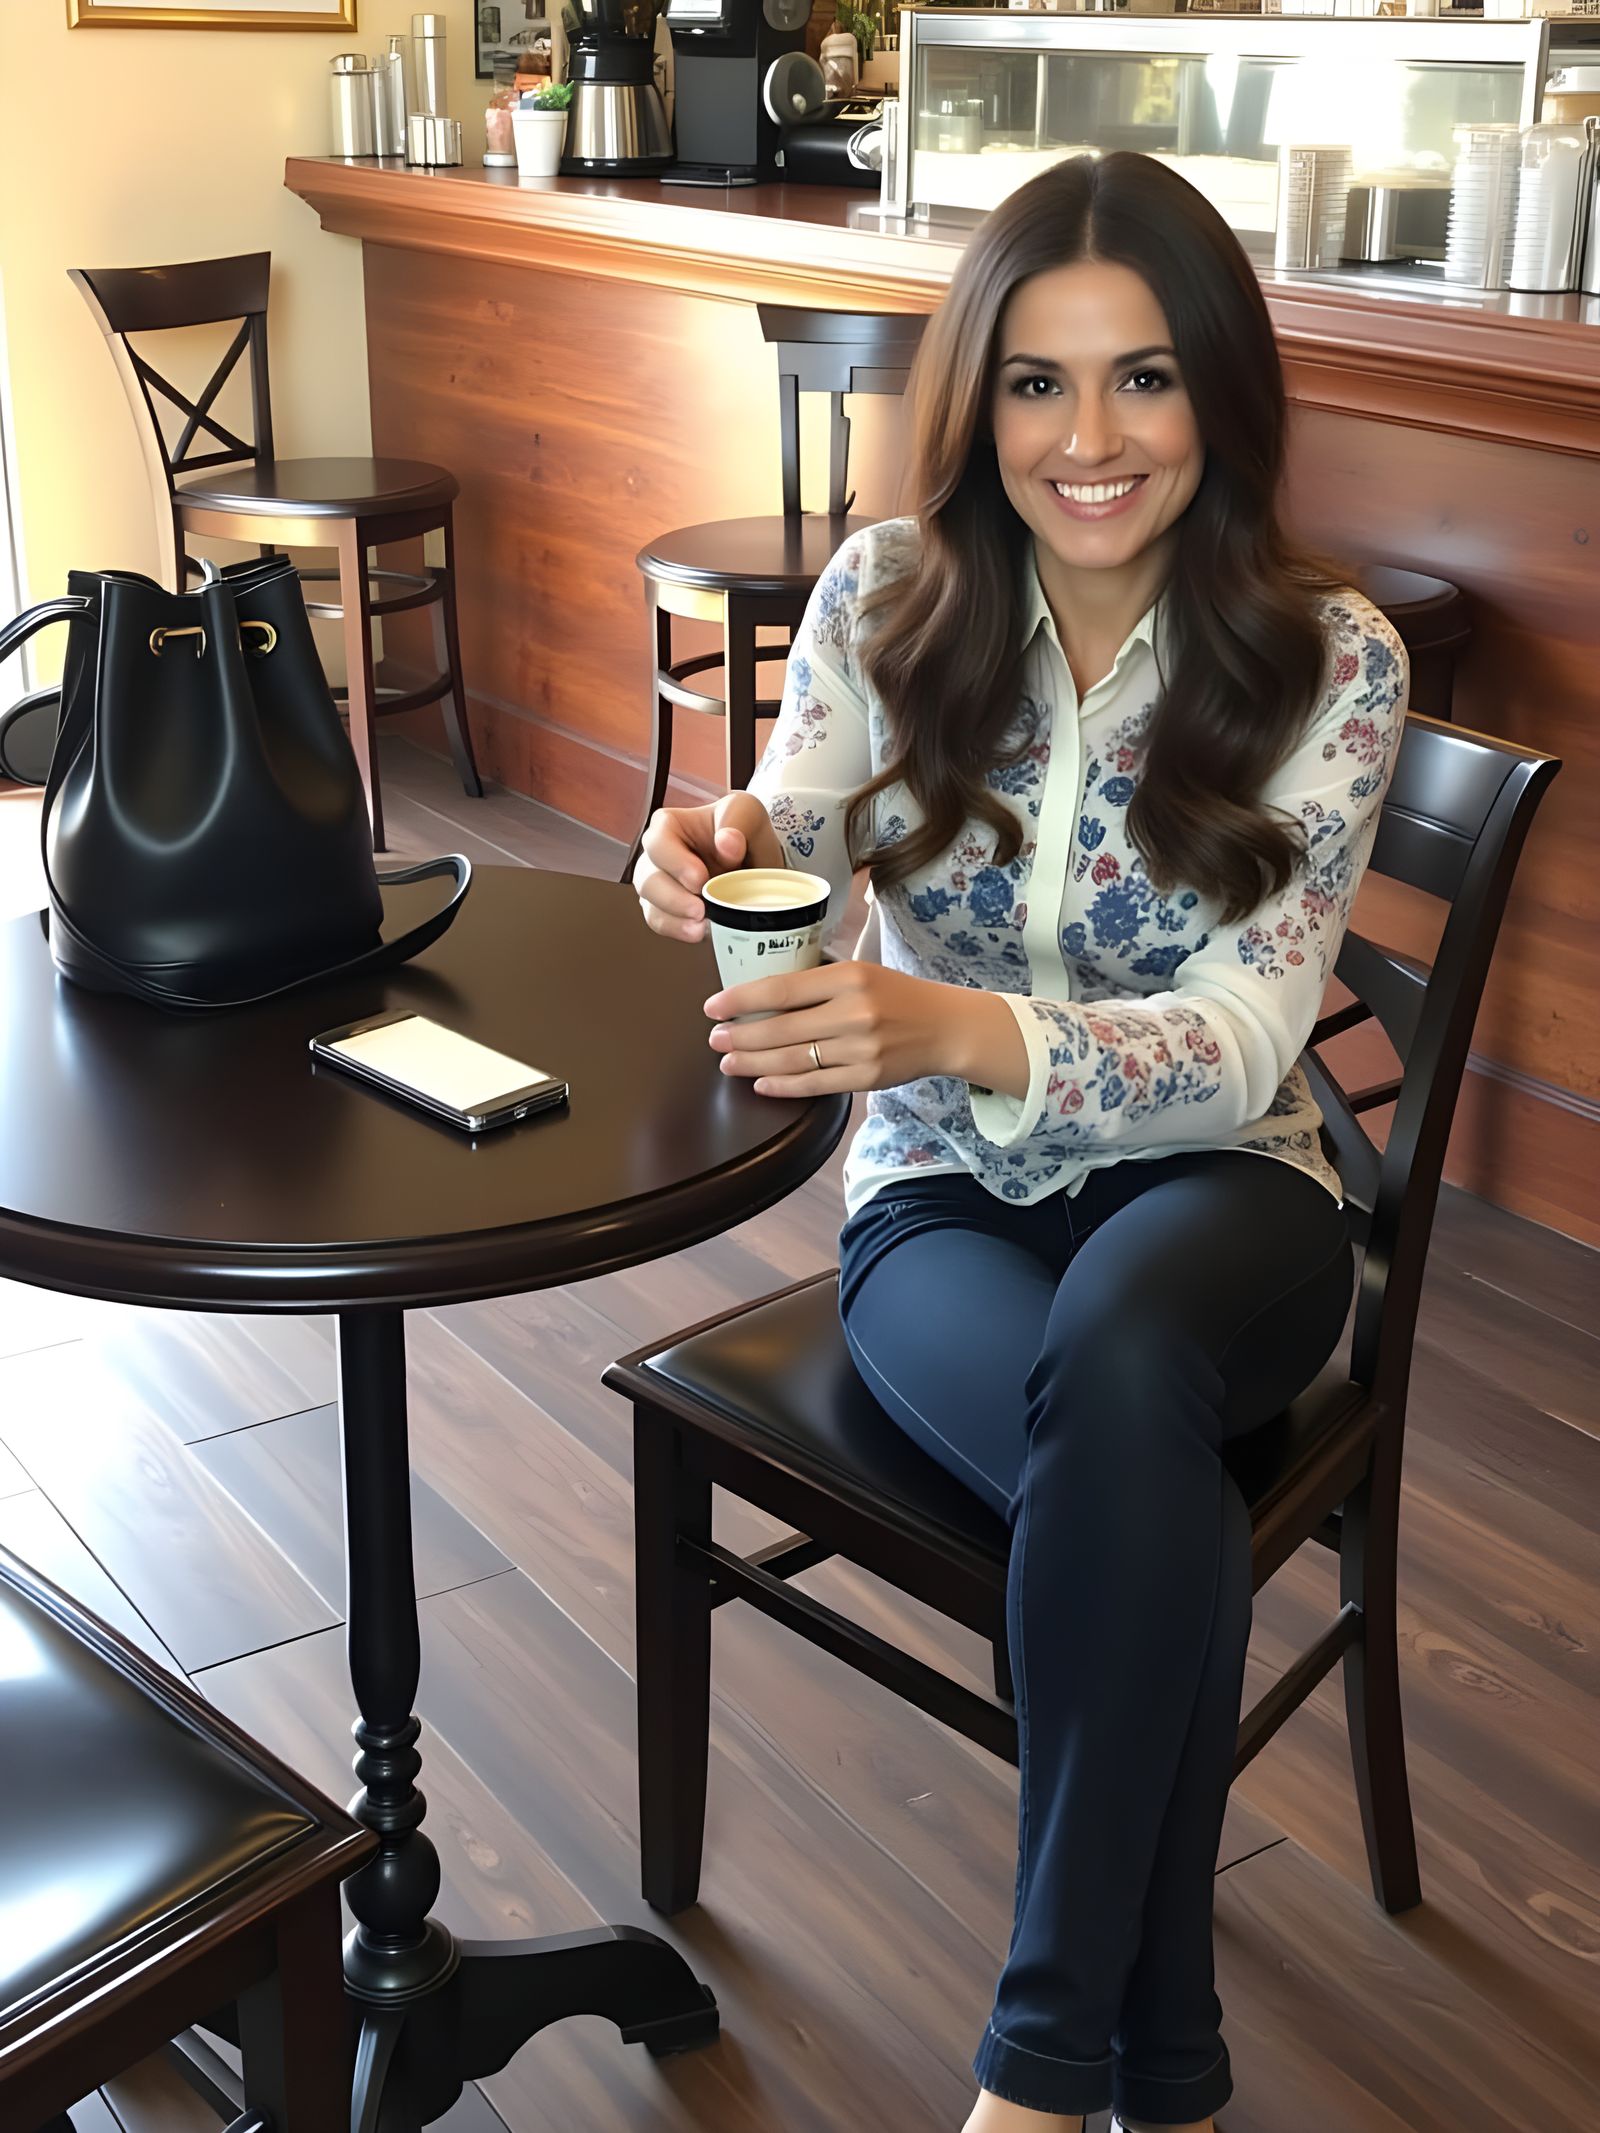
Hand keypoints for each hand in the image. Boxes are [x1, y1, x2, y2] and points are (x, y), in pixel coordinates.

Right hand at [633, 791, 783, 943]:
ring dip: (675, 919)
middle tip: (699, 909)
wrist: (755, 859)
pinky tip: (699, 932)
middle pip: (647, 880)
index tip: (699, 879)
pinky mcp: (668, 910)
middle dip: (672, 899)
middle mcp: (657, 856)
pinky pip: (662, 923)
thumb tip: (727, 842)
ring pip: (651, 906)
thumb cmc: (742, 829)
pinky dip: (679, 930)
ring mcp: (659, 885)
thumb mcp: (747, 813)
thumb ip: (738, 821)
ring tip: (701, 927)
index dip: (675, 863)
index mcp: (668, 826)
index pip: (657, 843)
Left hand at [707, 960, 974, 1096]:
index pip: (782, 989)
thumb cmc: (897, 995)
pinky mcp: (867, 1076)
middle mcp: (853, 1012)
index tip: (713, 1007)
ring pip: (794, 1059)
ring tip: (728, 1062)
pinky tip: (760, 1084)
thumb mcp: (861, 971)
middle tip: (714, 1039)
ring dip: (754, 1064)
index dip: (741, 1000)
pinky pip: (815, 1084)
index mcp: (848, 976)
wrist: (946, 1027)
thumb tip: (760, 994)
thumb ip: (818, 981)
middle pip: (781, 1028)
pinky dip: (783, 1086)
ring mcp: (861, 1047)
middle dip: (740, 1036)